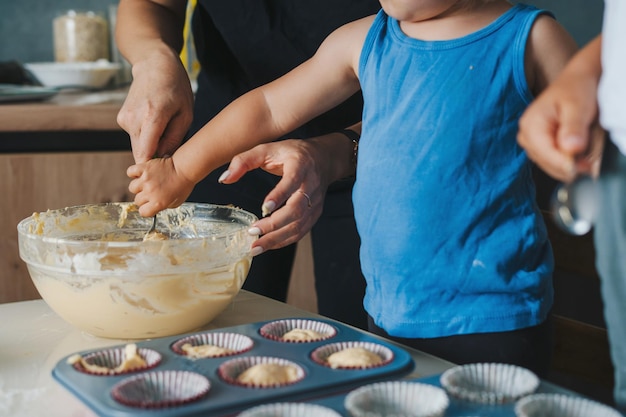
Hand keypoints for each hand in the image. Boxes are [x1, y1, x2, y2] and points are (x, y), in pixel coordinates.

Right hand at [117, 49, 193, 163]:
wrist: (154, 64)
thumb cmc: (176, 88)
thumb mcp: (186, 114)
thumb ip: (174, 140)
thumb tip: (164, 161)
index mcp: (151, 117)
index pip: (145, 155)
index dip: (154, 168)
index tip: (164, 173)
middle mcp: (133, 119)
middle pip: (141, 154)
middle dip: (155, 159)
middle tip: (171, 155)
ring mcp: (125, 119)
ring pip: (138, 146)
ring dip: (152, 146)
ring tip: (166, 131)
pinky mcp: (122, 119)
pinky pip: (136, 137)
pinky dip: (146, 136)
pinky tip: (155, 123)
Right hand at [127, 156, 194, 216]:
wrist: (185, 169)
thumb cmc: (183, 185)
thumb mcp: (176, 202)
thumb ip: (163, 206)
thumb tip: (155, 207)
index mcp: (158, 203)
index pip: (143, 212)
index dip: (146, 209)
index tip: (149, 206)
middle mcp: (150, 192)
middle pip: (137, 200)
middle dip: (144, 198)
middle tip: (151, 193)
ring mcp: (146, 180)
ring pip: (132, 188)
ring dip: (138, 186)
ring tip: (146, 183)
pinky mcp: (144, 168)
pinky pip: (131, 172)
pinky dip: (134, 173)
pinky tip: (141, 174)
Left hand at [219, 139, 332, 253]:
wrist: (322, 159)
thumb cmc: (291, 153)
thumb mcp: (266, 149)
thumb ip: (243, 161)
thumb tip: (224, 178)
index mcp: (300, 165)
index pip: (292, 182)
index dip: (280, 195)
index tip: (265, 208)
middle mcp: (311, 185)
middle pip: (297, 209)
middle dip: (275, 224)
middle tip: (253, 231)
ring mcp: (315, 202)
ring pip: (299, 224)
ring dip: (277, 237)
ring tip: (257, 246)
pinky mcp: (315, 213)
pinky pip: (301, 231)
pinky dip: (284, 240)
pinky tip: (268, 244)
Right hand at [517, 36, 604, 181]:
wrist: (575, 82)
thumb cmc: (575, 90)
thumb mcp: (577, 107)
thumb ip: (573, 127)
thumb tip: (571, 149)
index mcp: (530, 126)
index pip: (546, 155)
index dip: (567, 164)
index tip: (587, 167)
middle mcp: (525, 136)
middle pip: (546, 163)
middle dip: (569, 165)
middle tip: (592, 164)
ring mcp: (529, 142)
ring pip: (549, 166)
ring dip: (568, 165)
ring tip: (586, 158)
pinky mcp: (537, 146)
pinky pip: (551, 162)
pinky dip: (566, 162)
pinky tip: (577, 156)